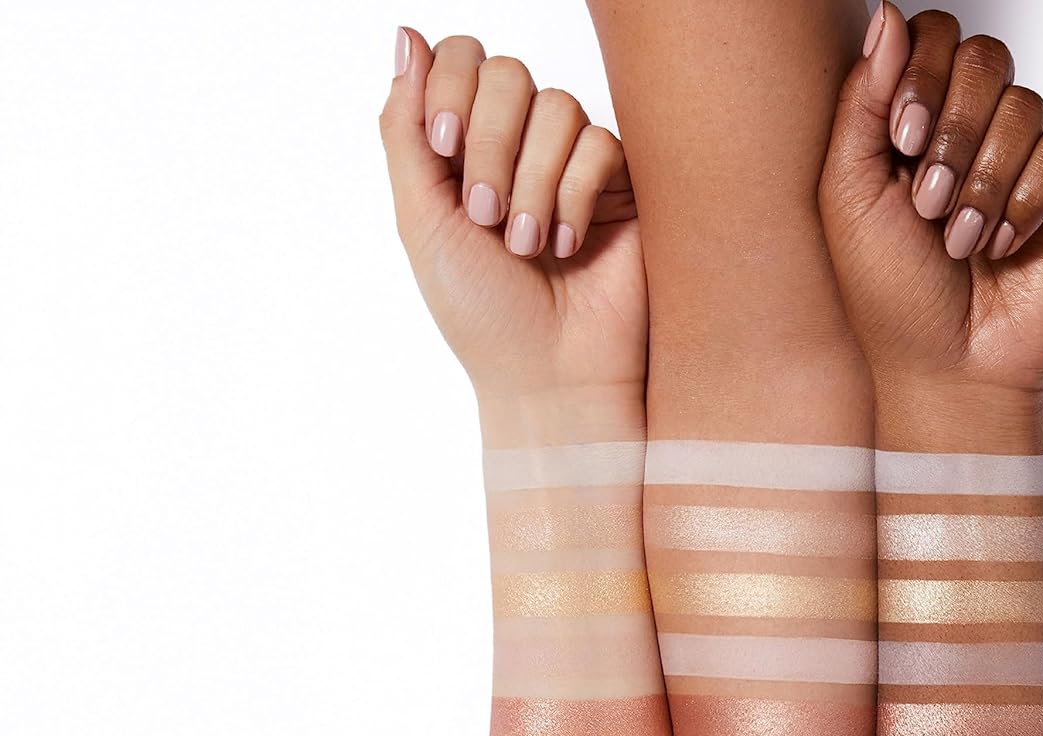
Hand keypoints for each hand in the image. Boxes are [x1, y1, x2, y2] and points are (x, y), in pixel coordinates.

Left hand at [379, 29, 644, 399]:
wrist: (551, 379)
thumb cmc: (484, 317)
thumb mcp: (422, 221)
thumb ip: (405, 128)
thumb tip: (405, 35)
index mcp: (466, 150)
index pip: (459, 60)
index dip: (450, 90)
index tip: (445, 150)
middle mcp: (520, 148)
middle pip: (506, 73)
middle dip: (490, 144)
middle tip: (488, 216)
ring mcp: (573, 166)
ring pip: (556, 107)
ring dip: (533, 181)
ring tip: (530, 246)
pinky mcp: (623, 188)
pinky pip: (601, 145)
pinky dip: (575, 196)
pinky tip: (570, 246)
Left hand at [819, 5, 1042, 394]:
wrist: (940, 368)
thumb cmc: (887, 295)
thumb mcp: (847, 192)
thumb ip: (863, 98)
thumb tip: (888, 13)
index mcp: (909, 123)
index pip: (934, 38)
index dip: (923, 74)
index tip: (902, 139)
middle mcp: (965, 132)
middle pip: (985, 58)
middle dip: (955, 131)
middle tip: (929, 201)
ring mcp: (1017, 160)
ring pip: (1025, 106)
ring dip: (984, 182)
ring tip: (959, 242)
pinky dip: (1024, 204)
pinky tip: (999, 247)